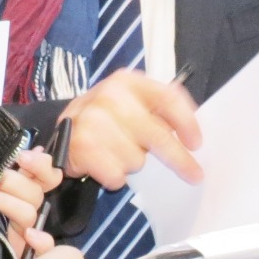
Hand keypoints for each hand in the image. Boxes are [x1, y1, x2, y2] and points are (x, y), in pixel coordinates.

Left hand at [0, 148, 62, 257]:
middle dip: (16, 183)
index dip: (40, 165)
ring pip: (30, 214)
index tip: (21, 157)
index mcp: (23, 185)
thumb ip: (7, 164)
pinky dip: (41, 241)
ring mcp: (24, 228)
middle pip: (35, 193)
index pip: (48, 175)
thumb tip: (32, 149)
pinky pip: (45, 246)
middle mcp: (26, 205)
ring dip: (13, 205)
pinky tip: (29, 235)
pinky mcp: (20, 248)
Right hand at [62, 70, 202, 188]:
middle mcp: (110, 97)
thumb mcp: (128, 101)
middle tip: (194, 175)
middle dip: (180, 159)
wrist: (61, 130)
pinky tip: (104, 163)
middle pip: (158, 135)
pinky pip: (117, 176)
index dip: (187, 122)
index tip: (197, 143)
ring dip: (132, 163)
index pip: (167, 98)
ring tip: (117, 152)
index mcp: (126, 81)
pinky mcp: (83, 149)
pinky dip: (115, 177)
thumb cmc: (103, 117)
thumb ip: (156, 108)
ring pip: (137, 160)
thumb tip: (190, 131)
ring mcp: (94, 122)